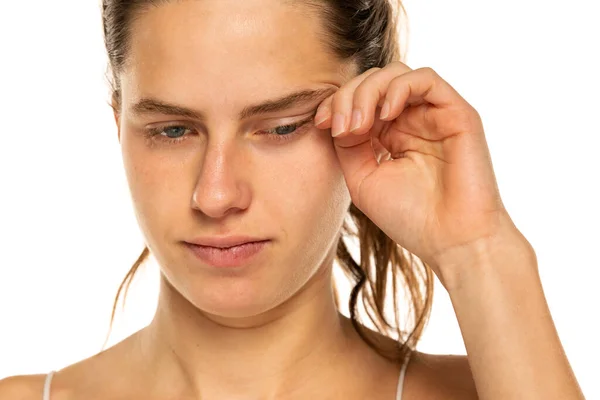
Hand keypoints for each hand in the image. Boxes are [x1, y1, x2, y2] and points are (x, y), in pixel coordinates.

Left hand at [314, 62, 519, 285]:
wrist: (451, 242)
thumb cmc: (410, 217)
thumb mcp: (363, 179)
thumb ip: (347, 145)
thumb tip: (335, 116)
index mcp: (390, 134)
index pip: (358, 100)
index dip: (334, 104)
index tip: (319, 124)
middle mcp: (411, 120)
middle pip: (372, 81)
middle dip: (346, 97)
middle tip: (339, 127)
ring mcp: (433, 114)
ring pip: (395, 74)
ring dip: (368, 92)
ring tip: (359, 125)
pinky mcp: (457, 112)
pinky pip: (425, 78)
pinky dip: (398, 88)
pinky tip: (385, 115)